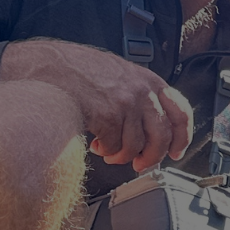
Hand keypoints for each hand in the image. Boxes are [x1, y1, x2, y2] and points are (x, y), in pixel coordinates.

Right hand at [0, 37, 193, 170]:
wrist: (47, 64)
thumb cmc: (79, 69)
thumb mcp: (120, 74)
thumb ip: (139, 95)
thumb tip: (151, 128)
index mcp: (149, 80)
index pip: (181, 112)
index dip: (182, 137)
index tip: (176, 152)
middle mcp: (141, 90)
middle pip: (162, 136)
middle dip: (151, 157)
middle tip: (139, 164)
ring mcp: (124, 102)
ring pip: (136, 146)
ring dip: (122, 156)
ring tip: (109, 151)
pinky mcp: (106, 115)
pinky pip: (113, 146)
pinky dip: (104, 150)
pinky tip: (95, 142)